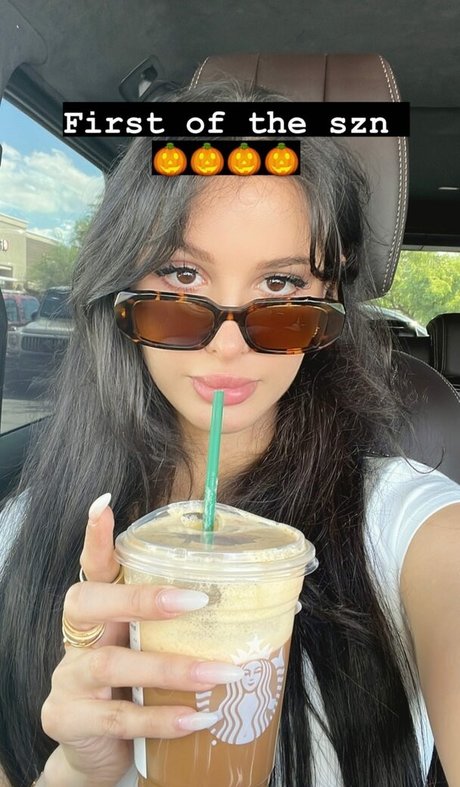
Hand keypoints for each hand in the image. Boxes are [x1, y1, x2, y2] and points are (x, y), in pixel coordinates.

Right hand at [41, 495, 242, 786]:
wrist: (100, 755)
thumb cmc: (136, 691)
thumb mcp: (154, 654)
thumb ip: (186, 631)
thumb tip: (276, 607)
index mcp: (99, 616)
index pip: (93, 569)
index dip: (96, 539)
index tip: (105, 504)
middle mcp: (77, 640)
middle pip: (89, 603)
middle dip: (141, 598)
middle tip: (196, 600)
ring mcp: (68, 680)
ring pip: (111, 663)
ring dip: (172, 667)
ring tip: (222, 672)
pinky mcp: (67, 719)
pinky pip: (118, 717)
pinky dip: (161, 716)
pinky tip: (197, 717)